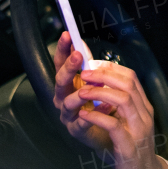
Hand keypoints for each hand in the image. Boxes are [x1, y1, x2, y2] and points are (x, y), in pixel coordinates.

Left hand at [52, 32, 167, 168]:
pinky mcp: (129, 147)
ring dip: (99, 93)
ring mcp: (138, 131)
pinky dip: (97, 117)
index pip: (131, 78)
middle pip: (128, 84)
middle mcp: (143, 116)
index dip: (110, 68)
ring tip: (81, 93)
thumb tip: (102, 87)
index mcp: (143, 108)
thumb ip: (120, 108)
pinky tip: (84, 115)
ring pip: (123, 100)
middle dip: (102, 76)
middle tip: (82, 75)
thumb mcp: (129, 125)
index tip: (91, 67)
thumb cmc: (132, 152)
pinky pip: (114, 125)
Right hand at [52, 32, 112, 158]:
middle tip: (78, 56)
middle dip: (68, 68)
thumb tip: (81, 43)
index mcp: (67, 84)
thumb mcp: (94, 81)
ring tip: (89, 86)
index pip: (60, 63)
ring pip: (67, 102)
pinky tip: (105, 107)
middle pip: (60, 81)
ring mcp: (68, 114)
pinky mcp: (76, 130)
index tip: (67, 35)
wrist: (107, 133)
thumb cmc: (98, 105)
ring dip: (78, 93)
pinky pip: (82, 122)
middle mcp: (63, 98)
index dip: (62, 49)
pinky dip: (93, 114)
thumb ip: (87, 64)